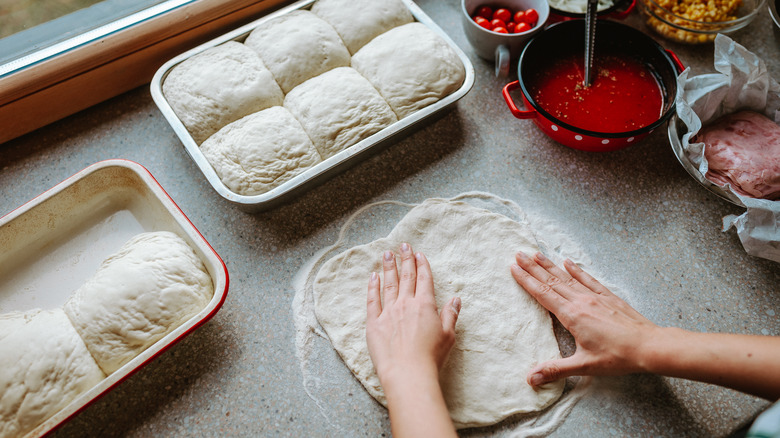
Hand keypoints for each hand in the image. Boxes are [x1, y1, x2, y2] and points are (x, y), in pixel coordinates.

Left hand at [366, 243, 460, 384]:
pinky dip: (372, 287)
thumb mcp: (448, 336)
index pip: (424, 279)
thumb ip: (450, 315)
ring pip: (388, 284)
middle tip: (402, 245)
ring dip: (388, 268)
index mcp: (425, 305)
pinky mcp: (374, 323)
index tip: (419, 254)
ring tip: (386, 254)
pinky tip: (373, 276)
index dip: (422, 265)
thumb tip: (455, 299)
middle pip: (406, 277)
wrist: (408, 373)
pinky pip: (372, 300)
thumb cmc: (431, 357)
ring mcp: (389, 312)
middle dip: (405, 259)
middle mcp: (406, 304)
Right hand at [511, 251, 659, 386]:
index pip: (543, 294)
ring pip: (567, 278)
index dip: (526, 281)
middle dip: (533, 268)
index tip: (513, 268)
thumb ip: (555, 370)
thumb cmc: (618, 356)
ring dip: (550, 265)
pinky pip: (588, 280)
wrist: (649, 346)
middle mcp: (581, 302)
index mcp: (572, 316)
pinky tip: (568, 262)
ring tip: (537, 254)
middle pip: (551, 281)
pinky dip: (577, 270)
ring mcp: (595, 297)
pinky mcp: (608, 297)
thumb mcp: (584, 366)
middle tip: (518, 254)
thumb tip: (530, 378)